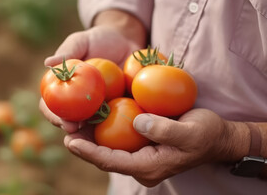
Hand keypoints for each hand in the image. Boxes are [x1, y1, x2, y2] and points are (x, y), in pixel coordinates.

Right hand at [41, 26, 141, 132]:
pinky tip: (123, 131)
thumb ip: (68, 51)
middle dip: (70, 130)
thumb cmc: (99, 39)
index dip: (53, 115)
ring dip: (91, 136)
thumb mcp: (83, 40)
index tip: (62, 120)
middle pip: (68, 122)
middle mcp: (78, 103)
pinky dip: (117, 128)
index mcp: (64, 89)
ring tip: (96, 140)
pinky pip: (116, 122)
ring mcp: (98, 109)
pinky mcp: (117, 110)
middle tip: (77, 132)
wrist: (126, 41)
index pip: (51, 105)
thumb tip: (47, 63)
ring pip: (91, 128)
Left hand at [63, 108, 247, 186]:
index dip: (89, 152)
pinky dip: (103, 128)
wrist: (217, 137)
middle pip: (104, 156)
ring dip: (89, 136)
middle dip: (82, 145)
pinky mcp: (140, 143)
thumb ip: (164, 130)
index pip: (111, 161)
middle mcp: (140, 163)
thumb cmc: (206, 134)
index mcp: (149, 166)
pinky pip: (117, 138)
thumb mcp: (190, 132)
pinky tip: (92, 114)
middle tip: (62, 128)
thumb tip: (137, 122)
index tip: (69, 142)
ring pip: (108, 147)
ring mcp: (140, 154)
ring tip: (69, 122)